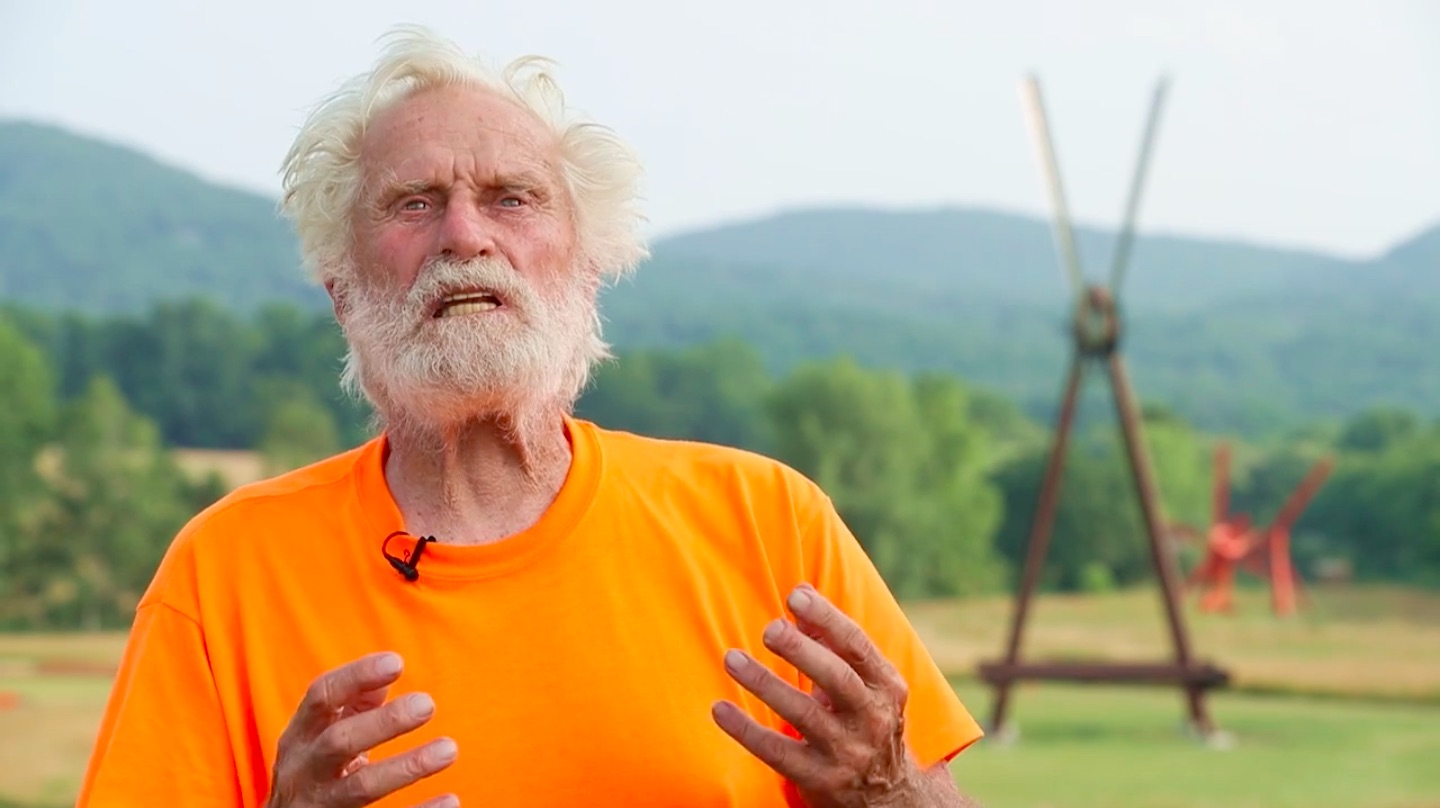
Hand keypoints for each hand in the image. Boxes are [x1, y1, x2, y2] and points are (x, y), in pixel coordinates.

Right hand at [266, 652, 458, 807]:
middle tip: (427, 704)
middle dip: (383, 722)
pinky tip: (451, 801)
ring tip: (449, 749)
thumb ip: (351, 705)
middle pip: (339, 742)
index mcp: (300, 736)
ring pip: (361, 788)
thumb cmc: (311, 773)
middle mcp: (304, 770)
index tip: (397, 662)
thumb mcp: (318, 737)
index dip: (356, 676)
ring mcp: (319, 805)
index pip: (322, 696)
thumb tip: (386, 673)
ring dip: (407, 767)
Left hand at [712, 583, 920, 806]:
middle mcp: (872, 719)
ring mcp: (848, 752)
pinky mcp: (821, 780)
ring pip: (805, 716)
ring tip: (732, 659)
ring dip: (765, 684)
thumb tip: (800, 593)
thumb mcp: (863, 683)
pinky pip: (777, 753)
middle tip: (769, 629)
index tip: (796, 598)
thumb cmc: (865, 721)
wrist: (888, 796)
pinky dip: (746, 730)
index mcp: (885, 686)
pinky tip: (720, 709)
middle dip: (803, 651)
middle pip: (838, 680)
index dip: (828, 619)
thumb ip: (831, 640)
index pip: (858, 647)